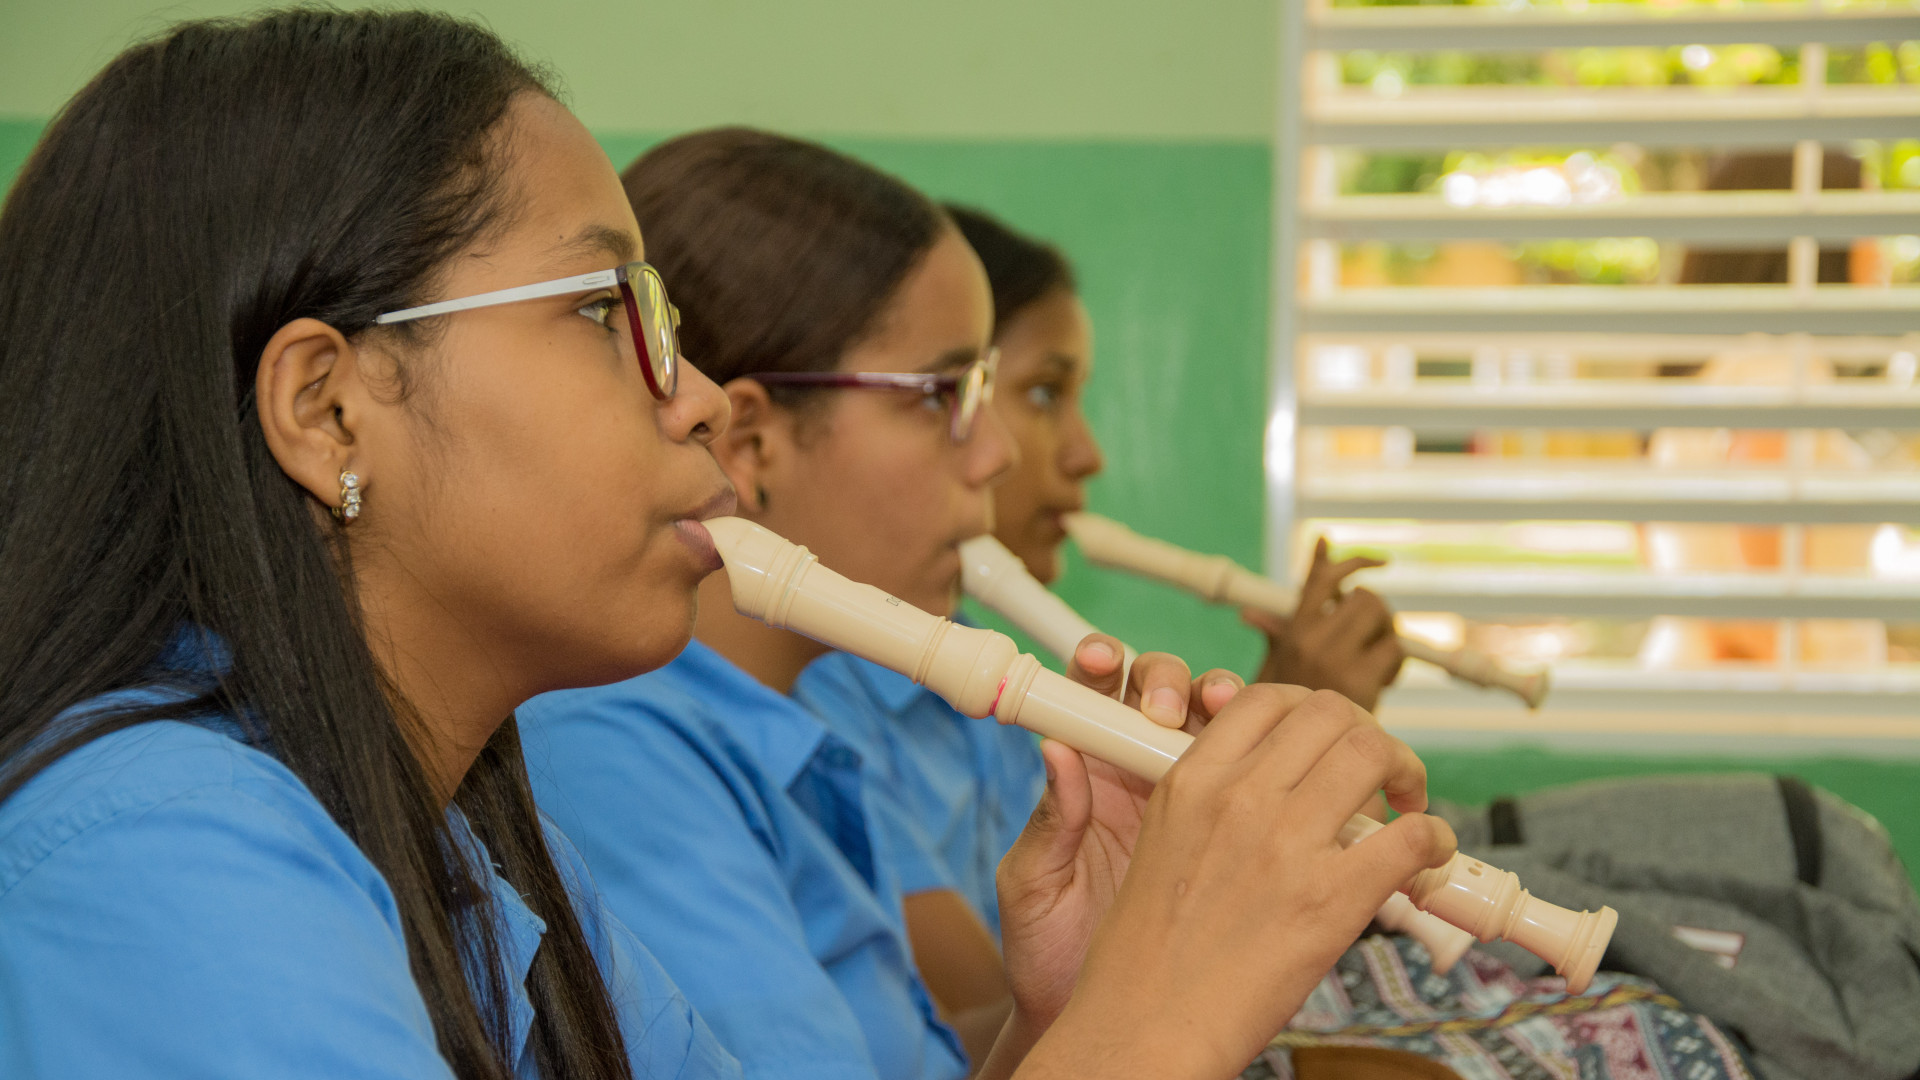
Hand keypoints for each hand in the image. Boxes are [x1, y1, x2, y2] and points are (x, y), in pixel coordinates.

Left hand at [995, 636, 1241, 1034]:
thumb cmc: (1050, 950)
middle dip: (1172, 680)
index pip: (1098, 698)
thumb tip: (1055, 750)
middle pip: (1168, 695)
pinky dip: (1279, 763)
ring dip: (1228, 707)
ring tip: (1218, 712)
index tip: (1102, 661)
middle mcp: (1141, 774)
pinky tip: (1279, 762)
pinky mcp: (1238, 835)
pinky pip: (1265, 785)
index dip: (1104, 665)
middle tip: (1167, 705)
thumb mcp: (1036, 888)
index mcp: (1088, 776)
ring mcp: (1196, 801)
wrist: (1103, 1020)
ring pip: (1224, 727)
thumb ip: (1049, 825)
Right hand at [1016, 686, 1454, 1079]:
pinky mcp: (1331, 898)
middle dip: (1366, 733)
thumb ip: (1194, 794)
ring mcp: (1286, 844)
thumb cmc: (1145, 955)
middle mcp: (1239, 798)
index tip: (1325, 740)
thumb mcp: (1149, 844)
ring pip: (1373, 754)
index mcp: (1190, 782)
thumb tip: (1229, 770)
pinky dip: (1433, 839)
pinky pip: (1410, 836)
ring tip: (1406, 804)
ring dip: (1406, 771)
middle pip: (1329, 714)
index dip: (1310, 712)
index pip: (1265, 699)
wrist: (1148, 1028)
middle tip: (1377, 770)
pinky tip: (1427, 857)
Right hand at [1245, 537, 1401, 710]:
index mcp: (1291, 634)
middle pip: (1361, 595)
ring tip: (1378, 666)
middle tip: (1376, 642)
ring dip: (1388, 634)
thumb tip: (1251, 614)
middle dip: (1377, 614)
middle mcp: (1307, 639)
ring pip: (1379, 614)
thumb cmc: (1281, 727)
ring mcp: (1331, 657)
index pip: (1318, 580)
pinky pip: (1392, 647)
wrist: (1289, 774)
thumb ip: (1274, 639)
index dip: (1346, 562)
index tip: (1376, 558)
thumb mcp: (1272, 678)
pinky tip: (1382, 683)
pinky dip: (1396, 663)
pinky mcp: (1357, 679)